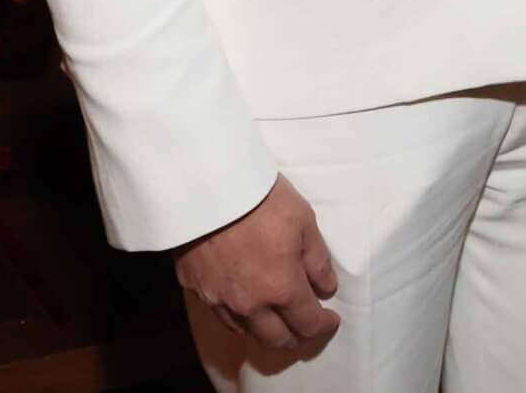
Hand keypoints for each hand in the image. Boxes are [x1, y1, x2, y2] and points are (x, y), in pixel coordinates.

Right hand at [173, 175, 340, 351]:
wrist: (206, 188)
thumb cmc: (262, 199)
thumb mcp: (304, 222)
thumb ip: (317, 261)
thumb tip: (326, 289)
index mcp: (281, 288)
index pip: (307, 323)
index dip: (323, 325)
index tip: (330, 320)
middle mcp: (249, 304)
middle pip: (275, 338)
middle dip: (295, 337)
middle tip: (304, 329)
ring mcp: (218, 299)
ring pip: (245, 332)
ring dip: (265, 331)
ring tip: (275, 323)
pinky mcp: (195, 289)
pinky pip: (221, 315)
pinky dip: (238, 319)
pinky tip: (243, 308)